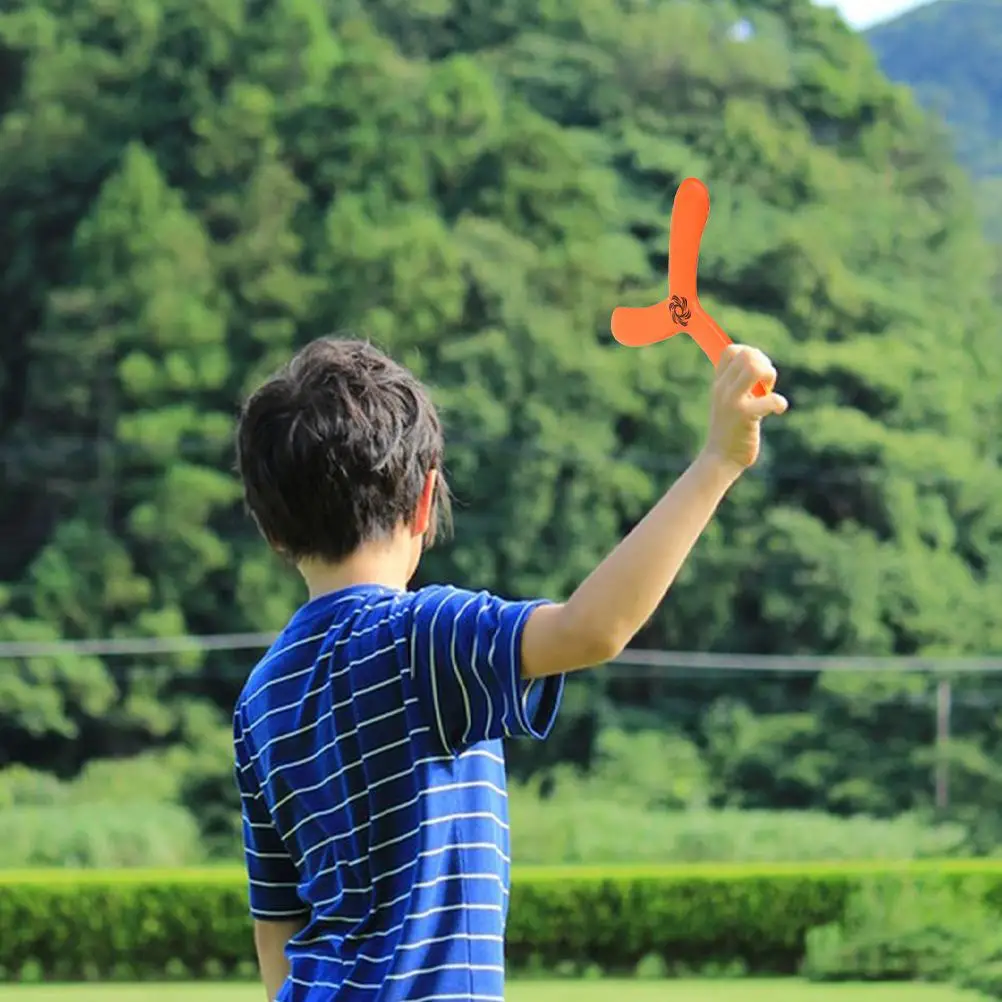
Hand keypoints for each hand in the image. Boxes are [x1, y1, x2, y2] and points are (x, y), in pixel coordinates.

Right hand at [702, 344, 787, 475]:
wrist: (720, 458)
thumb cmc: (730, 431)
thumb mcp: (730, 403)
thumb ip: (740, 385)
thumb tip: (761, 365)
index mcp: (719, 384)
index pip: (730, 351)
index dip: (750, 354)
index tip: (756, 373)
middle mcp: (723, 389)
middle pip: (747, 355)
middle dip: (764, 364)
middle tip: (766, 385)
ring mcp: (732, 402)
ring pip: (755, 368)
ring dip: (770, 376)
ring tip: (769, 394)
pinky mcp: (744, 416)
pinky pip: (769, 400)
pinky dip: (779, 402)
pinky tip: (778, 410)